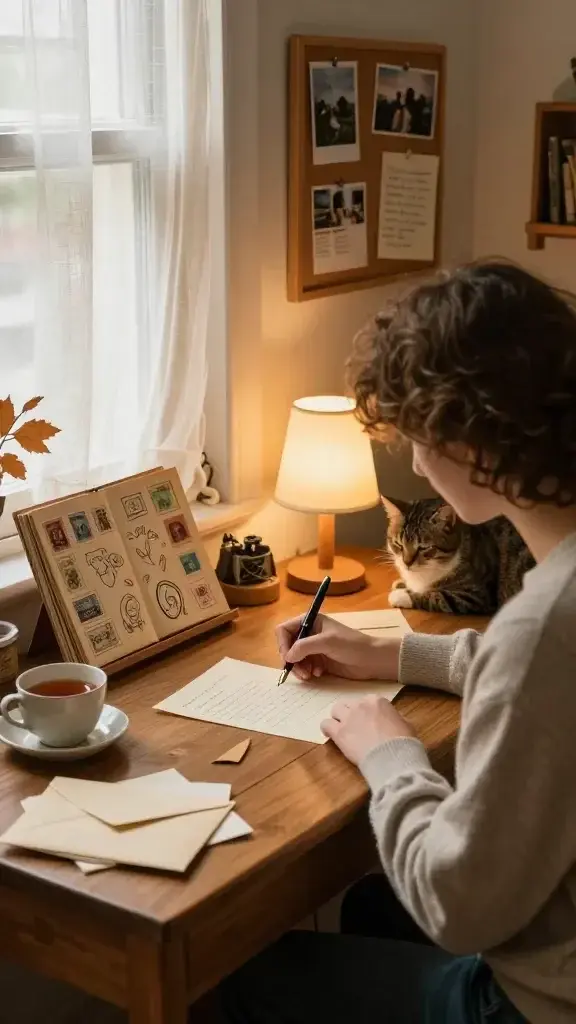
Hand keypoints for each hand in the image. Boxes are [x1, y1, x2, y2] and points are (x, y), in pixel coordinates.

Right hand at [276, 613, 400, 681]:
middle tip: (299, 671)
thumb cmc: (352, 645)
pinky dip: (307, 672)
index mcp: (311, 621)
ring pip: (295, 659)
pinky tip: (318, 673)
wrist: (372, 660)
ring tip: (309, 675)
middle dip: (291, 659)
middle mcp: (310, 633)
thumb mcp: (327, 641)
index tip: (288, 657)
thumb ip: (304, 646)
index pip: (285, 629)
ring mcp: (314, 648)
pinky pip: (304, 667)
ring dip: (299, 668)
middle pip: (287, 646)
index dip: (283, 643)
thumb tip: (287, 656)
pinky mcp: (319, 661)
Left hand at [321, 696, 415, 765]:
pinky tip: (331, 735)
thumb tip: (392, 721)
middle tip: (355, 726)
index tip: (369, 721)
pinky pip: (325, 724)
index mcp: (376, 700)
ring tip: (342, 729)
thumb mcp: (406, 724)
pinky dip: (327, 729)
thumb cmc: (403, 742)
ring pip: (335, 710)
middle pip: (348, 704)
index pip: (366, 701)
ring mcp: (348, 718)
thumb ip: (395, 718)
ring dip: (338, 718)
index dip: (367, 712)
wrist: (393, 757)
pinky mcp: (339, 733)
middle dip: (351, 713)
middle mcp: (360, 705)